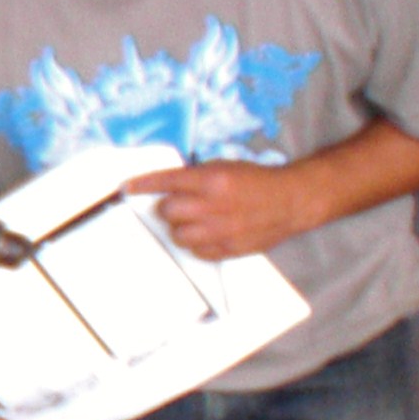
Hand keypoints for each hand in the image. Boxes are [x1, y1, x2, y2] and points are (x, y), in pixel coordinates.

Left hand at [124, 160, 314, 260]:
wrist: (292, 200)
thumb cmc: (256, 181)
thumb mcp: (225, 168)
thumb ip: (195, 177)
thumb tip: (164, 187)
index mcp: (213, 179)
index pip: (167, 181)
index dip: (143, 184)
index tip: (127, 187)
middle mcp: (215, 205)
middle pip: (168, 211)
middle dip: (167, 208)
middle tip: (177, 205)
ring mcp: (223, 230)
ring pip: (178, 235)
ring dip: (180, 227)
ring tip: (194, 220)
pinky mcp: (230, 249)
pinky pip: (197, 251)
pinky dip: (196, 243)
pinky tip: (207, 234)